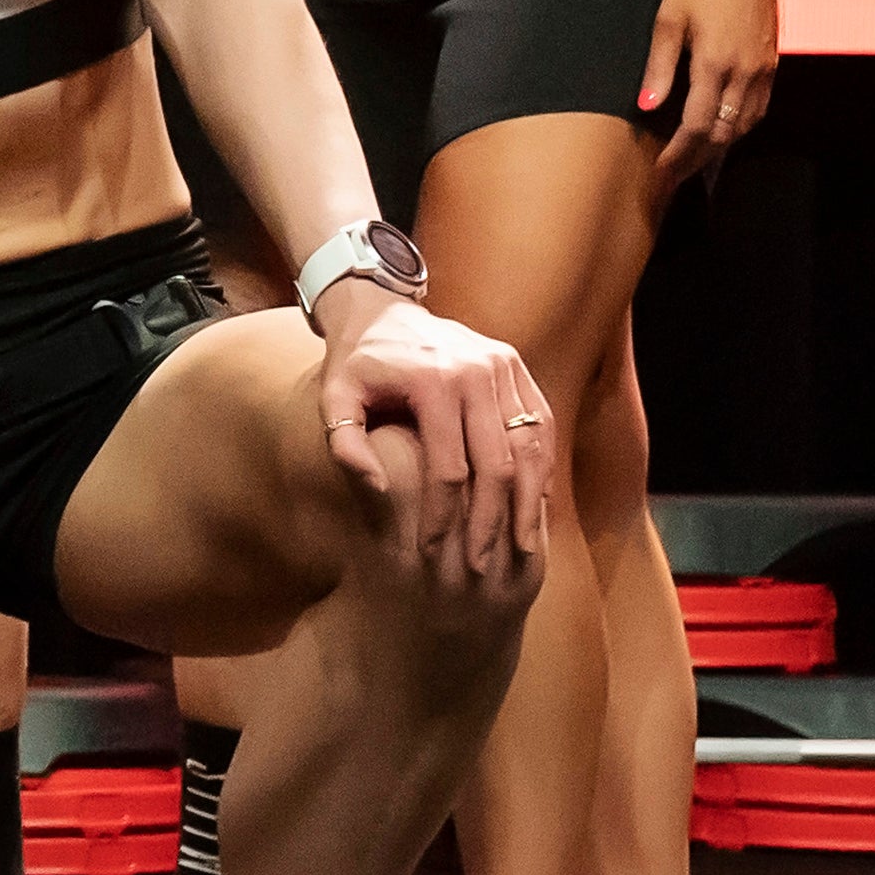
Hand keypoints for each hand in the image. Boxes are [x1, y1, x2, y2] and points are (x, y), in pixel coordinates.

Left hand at [315, 296, 556, 604]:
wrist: (380, 308)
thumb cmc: (354, 364)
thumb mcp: (334, 398)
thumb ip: (345, 444)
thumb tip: (378, 488)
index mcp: (433, 381)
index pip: (447, 467)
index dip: (441, 516)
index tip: (429, 552)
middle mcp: (477, 371)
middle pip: (496, 464)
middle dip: (489, 522)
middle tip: (478, 566)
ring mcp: (504, 366)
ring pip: (530, 448)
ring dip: (527, 503)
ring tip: (521, 549)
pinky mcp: (517, 366)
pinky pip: (540, 425)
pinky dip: (541, 468)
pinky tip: (532, 506)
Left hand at [637, 0, 778, 185]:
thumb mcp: (669, 20)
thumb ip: (659, 68)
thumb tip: (646, 108)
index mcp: (714, 64)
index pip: (697, 126)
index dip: (678, 153)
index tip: (660, 169)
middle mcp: (744, 75)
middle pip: (723, 135)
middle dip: (696, 159)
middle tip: (673, 173)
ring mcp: (762, 73)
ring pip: (743, 128)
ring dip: (718, 148)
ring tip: (692, 158)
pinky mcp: (772, 68)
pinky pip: (757, 111)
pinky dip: (738, 130)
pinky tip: (720, 133)